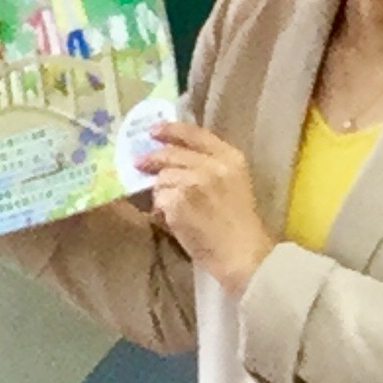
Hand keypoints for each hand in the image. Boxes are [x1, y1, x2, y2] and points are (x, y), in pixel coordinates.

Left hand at [139, 119, 276, 293]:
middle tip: (139, 162)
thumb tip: (174, 158)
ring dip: (161, 192)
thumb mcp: (236, 183)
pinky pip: (158, 200)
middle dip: (153, 158)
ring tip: (172, 208)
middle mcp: (211, 165)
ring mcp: (193, 183)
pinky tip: (171, 220)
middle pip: (172, 153)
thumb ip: (212, 166)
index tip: (154, 130)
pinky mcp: (177, 203)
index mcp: (230, 157)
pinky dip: (160, 210)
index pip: (195, 133)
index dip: (171, 129)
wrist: (242, 253)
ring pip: (162, 178)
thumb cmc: (240, 223)